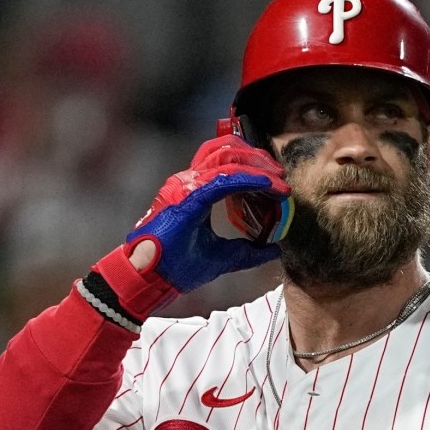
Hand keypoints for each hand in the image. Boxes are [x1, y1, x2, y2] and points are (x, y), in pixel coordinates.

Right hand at [125, 135, 289, 290]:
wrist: (149, 279)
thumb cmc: (175, 267)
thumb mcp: (222, 257)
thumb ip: (247, 251)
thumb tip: (274, 250)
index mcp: (192, 191)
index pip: (223, 161)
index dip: (252, 163)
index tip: (277, 179)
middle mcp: (187, 182)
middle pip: (226, 151)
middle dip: (258, 158)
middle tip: (281, 173)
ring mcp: (185, 187)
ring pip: (226, 158)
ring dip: (257, 166)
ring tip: (279, 179)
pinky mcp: (187, 198)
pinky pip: (223, 180)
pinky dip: (249, 179)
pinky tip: (267, 185)